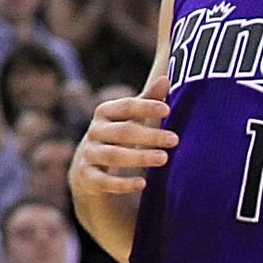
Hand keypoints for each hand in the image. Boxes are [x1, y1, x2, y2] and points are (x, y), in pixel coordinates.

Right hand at [71, 72, 177, 200]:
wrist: (88, 168)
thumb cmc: (118, 137)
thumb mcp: (130, 118)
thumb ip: (147, 100)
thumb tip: (166, 79)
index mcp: (105, 112)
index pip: (126, 106)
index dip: (146, 107)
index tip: (167, 110)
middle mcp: (95, 131)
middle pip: (122, 131)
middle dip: (149, 135)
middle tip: (175, 139)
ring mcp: (89, 154)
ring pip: (113, 156)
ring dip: (139, 157)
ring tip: (164, 159)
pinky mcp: (87, 177)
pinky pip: (103, 181)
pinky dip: (122, 183)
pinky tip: (143, 183)